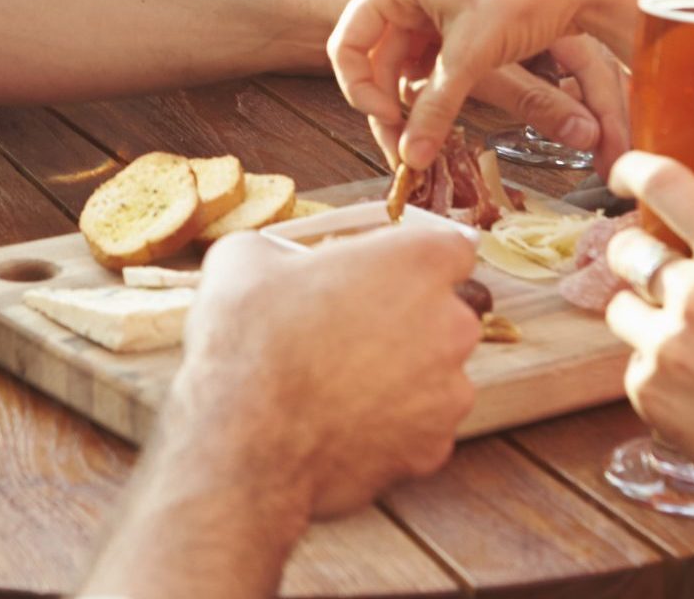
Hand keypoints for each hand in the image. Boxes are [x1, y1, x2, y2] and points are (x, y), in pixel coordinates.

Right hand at [169, 225, 481, 518]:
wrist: (245, 446)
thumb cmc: (250, 346)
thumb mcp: (243, 261)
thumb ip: (279, 249)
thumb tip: (272, 259)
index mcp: (417, 262)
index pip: (451, 247)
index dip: (414, 260)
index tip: (386, 273)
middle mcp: (450, 323)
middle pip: (445, 313)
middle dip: (406, 320)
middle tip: (346, 329)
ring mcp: (449, 389)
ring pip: (435, 372)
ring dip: (400, 374)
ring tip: (338, 383)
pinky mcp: (435, 445)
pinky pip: (420, 425)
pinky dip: (391, 425)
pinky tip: (343, 421)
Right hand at [330, 0, 642, 171]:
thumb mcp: (471, 53)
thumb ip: (436, 107)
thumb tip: (412, 158)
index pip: (348, 44)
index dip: (361, 90)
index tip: (390, 121)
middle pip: (374, 59)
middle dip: (387, 106)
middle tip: (404, 151)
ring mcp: (429, 3)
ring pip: (404, 64)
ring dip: (412, 103)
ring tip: (425, 141)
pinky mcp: (454, 18)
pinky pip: (429, 60)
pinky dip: (434, 89)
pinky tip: (444, 114)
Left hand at [599, 152, 693, 512]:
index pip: (667, 186)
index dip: (635, 167)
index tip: (625, 171)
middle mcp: (693, 299)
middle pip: (626, 248)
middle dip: (638, 253)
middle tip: (665, 271)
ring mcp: (664, 348)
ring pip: (620, 307)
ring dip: (645, 314)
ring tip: (692, 341)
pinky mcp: (646, 393)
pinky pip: (633, 362)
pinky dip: (657, 368)